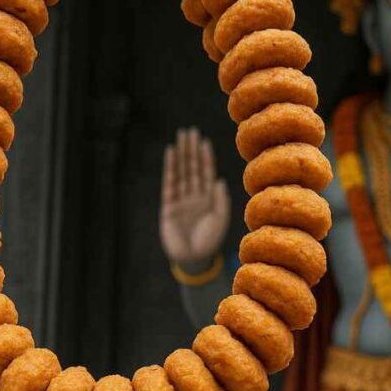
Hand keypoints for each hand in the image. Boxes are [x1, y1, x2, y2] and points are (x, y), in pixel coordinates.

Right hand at [160, 127, 230, 265]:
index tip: (205, 141)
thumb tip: (219, 180)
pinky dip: (170, 168)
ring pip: (181, 172)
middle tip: (190, 131)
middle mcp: (195, 195)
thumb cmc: (210, 241)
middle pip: (192, 167)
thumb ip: (220, 200)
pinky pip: (170, 184)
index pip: (206, 172)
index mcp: (209, 198)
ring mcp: (181, 199)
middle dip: (192, 150)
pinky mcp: (169, 206)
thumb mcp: (221, 219)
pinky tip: (171, 154)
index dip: (206, 157)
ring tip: (180, 138)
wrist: (194, 258)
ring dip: (181, 154)